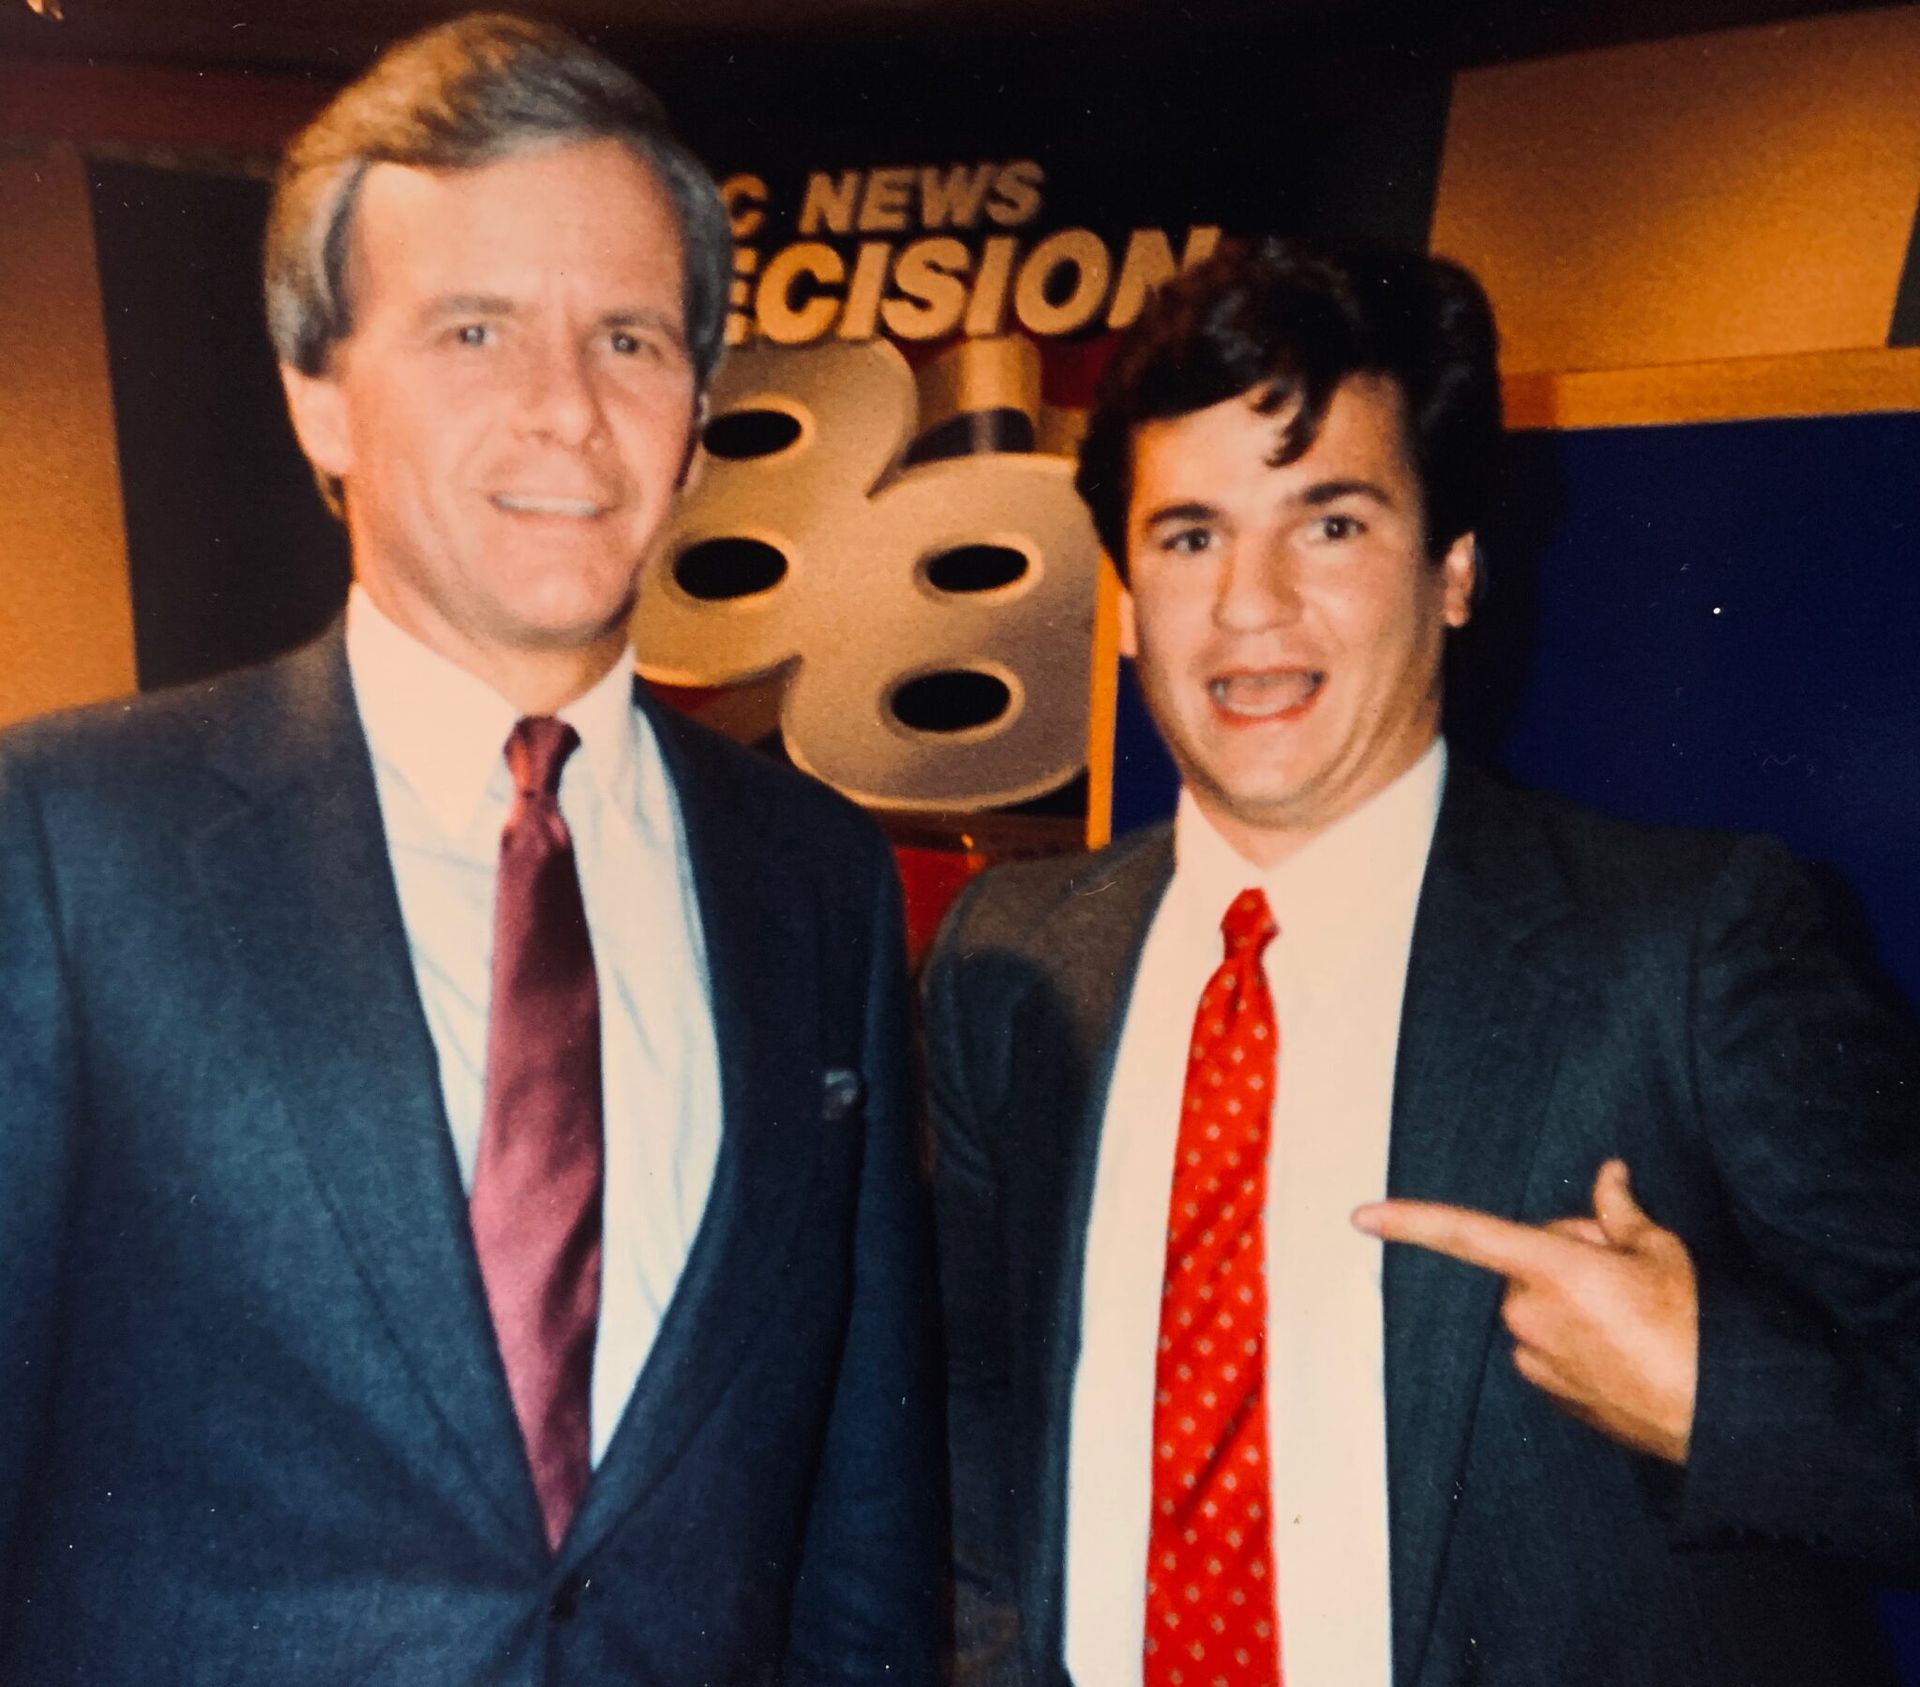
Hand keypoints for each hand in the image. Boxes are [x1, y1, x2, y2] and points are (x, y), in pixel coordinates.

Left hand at [1352, 1160, 1698, 1463]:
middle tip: (1624, 1273)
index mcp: (1550, 1270)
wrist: (1721, 1416)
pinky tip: (1622, 1348)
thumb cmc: (1694, 1328)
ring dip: (1570, 1299)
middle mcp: (1528, 1314)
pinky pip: (1548, 1345)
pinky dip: (1575, 1337)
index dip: (1412, 1221)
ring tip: (1631, 1317)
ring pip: (1538, 1305)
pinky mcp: (1547, 1391)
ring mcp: (1533, 1358)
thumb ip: (1619, 1210)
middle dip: (1564, 1256)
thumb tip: (1608, 1173)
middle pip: (1528, 1261)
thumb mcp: (1661, 1253)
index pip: (1466, 1235)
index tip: (1362, 1216)